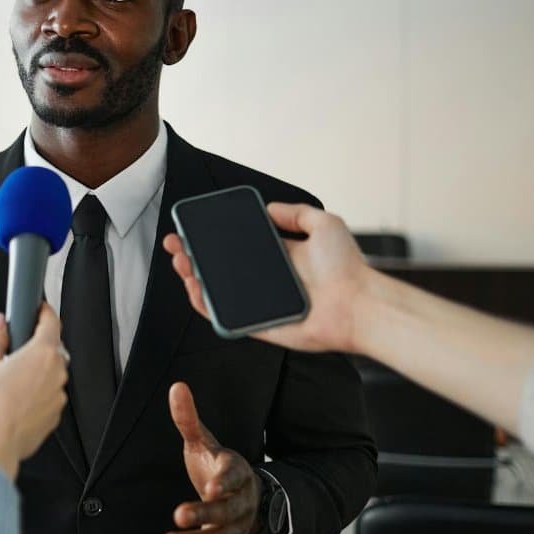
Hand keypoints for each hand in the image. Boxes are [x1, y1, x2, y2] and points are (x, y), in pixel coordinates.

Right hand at [0, 306, 67, 479]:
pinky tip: (16, 401)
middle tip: (14, 351)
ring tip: (11, 382)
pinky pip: (49, 396)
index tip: (38, 308)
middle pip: (51, 349)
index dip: (44, 311)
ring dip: (36, 373)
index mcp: (41, 353)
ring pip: (50, 374)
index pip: (51, 322)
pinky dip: (37, 394)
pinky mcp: (55, 414)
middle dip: (35, 347)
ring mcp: (58, 395)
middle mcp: (56, 372)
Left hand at [153, 383, 258, 533]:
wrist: (245, 499)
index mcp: (237, 473)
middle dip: (204, 516)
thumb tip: (177, 386)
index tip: (211, 487)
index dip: (224, 483)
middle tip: (178, 515)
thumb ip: (188, 419)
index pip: (234, 477)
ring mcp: (233, 530)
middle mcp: (239, 504)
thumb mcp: (203, 442)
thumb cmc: (217, 467)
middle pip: (226, 512)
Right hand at [162, 202, 370, 352]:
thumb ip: (295, 212)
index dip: (210, 237)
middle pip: (217, 268)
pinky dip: (204, 305)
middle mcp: (264, 280)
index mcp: (277, 257)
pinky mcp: (256, 325)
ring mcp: (258, 303)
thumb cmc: (347, 268)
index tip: (192, 227)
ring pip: (214, 292)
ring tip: (181, 262)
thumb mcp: (324, 224)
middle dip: (191, 255)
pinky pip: (224, 317)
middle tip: (175, 244)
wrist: (358, 304)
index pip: (234, 246)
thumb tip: (268, 207)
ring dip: (192, 277)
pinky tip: (194, 288)